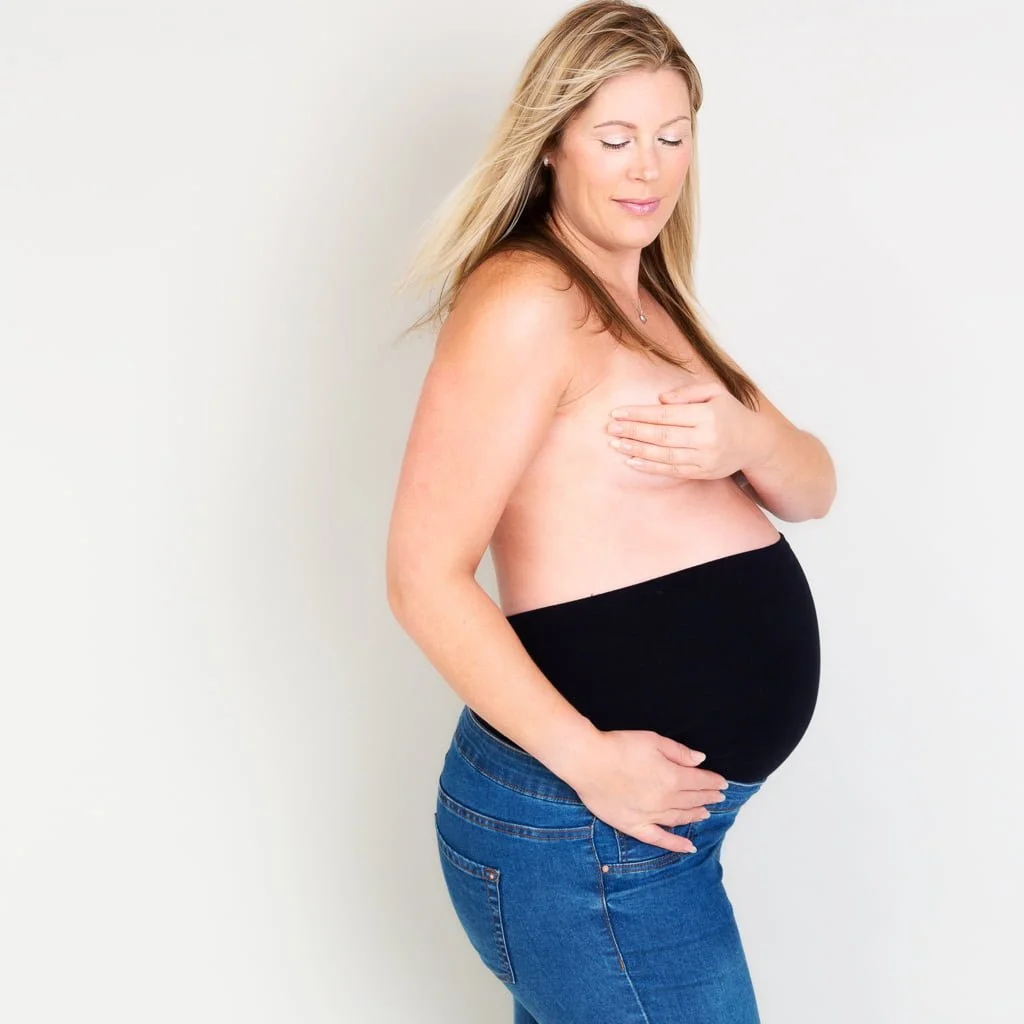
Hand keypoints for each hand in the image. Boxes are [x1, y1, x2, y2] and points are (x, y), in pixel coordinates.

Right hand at [563, 728, 728, 853]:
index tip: (722, 783)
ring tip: (705, 813)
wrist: (588, 761)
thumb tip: (700, 760)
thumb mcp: (653, 740)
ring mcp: (650, 815)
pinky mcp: (633, 825)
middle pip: (692, 800)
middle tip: (718, 797)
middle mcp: (665, 800)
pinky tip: (688, 847)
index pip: (700, 781)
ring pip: (680, 818)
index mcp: (672, 777)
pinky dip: (675, 844)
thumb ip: (678, 752)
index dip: (713, 782)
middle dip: (708, 797)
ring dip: (695, 816)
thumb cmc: (618, 746)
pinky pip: (659, 839)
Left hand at [606, 380, 773, 478]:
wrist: (754, 442)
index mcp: (708, 414)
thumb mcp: (715, 392)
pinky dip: (650, 467)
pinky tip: (632, 461)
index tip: (618, 413)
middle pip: (662, 436)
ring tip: (616, 445)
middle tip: (611, 429)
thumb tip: (660, 400)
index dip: (640, 414)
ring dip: (637, 451)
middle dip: (633, 432)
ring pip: (664, 455)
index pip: (666, 415)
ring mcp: (704, 458)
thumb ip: (687, 392)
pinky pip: (672, 470)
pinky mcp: (703, 472)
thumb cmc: (729, 413)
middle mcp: (706, 438)